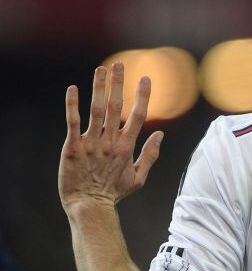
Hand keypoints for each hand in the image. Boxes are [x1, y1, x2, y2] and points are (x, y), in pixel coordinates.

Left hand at [58, 63, 163, 214]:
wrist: (89, 206)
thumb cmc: (114, 193)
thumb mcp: (138, 178)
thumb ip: (150, 155)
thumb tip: (160, 135)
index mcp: (126, 147)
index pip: (138, 116)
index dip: (142, 96)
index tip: (145, 79)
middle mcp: (110, 142)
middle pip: (116, 107)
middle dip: (118, 84)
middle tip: (119, 65)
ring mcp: (91, 143)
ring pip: (96, 110)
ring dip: (98, 88)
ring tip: (100, 70)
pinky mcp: (72, 147)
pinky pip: (72, 122)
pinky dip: (73, 105)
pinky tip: (73, 89)